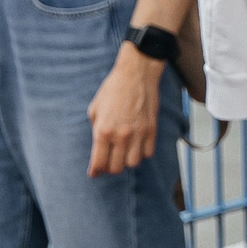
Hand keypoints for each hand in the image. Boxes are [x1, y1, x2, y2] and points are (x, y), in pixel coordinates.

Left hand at [86, 46, 165, 176]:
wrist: (136, 74)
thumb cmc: (112, 89)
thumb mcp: (95, 110)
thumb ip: (97, 130)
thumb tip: (100, 145)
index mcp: (103, 131)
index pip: (98, 162)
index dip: (95, 171)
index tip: (94, 173)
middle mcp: (121, 136)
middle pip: (116, 167)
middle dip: (110, 168)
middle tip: (108, 163)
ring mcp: (139, 133)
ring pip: (133, 163)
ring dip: (127, 162)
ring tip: (123, 155)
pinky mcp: (152, 129)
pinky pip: (148, 153)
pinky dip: (142, 153)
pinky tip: (136, 146)